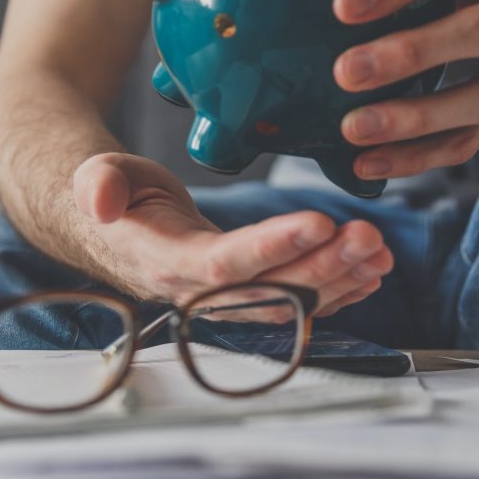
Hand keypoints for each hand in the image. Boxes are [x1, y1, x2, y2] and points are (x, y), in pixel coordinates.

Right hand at [73, 153, 392, 315]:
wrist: (122, 231)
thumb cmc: (119, 198)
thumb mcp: (101, 177)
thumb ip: (99, 184)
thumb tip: (98, 200)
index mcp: (166, 263)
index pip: (224, 264)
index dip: (272, 247)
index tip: (318, 222)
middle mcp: (201, 293)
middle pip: (270, 289)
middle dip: (324, 265)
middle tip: (368, 237)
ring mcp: (228, 301)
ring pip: (291, 300)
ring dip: (340, 279)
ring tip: (379, 252)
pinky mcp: (248, 295)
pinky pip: (297, 301)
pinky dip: (337, 289)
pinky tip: (369, 273)